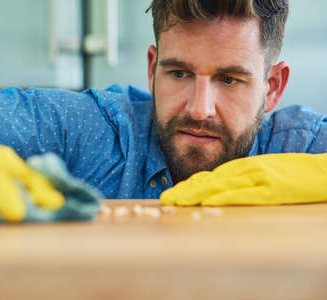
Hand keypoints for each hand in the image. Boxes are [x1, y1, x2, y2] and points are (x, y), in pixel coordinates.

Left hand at [160, 153, 326, 205]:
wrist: (321, 171)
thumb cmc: (292, 174)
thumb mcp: (261, 173)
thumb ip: (240, 181)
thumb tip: (216, 191)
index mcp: (241, 168)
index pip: (208, 178)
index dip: (188, 187)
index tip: (172, 195)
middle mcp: (245, 171)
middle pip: (208, 181)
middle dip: (185, 191)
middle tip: (165, 200)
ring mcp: (258, 179)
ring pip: (220, 186)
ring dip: (196, 194)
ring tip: (177, 201)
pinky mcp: (271, 189)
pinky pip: (243, 193)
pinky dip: (224, 196)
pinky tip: (209, 201)